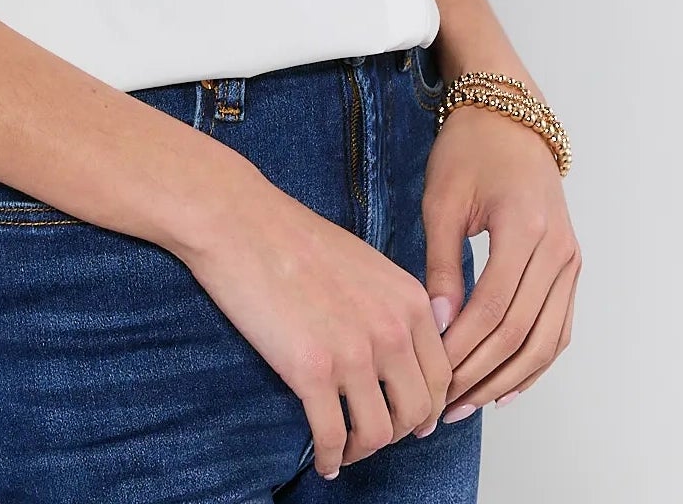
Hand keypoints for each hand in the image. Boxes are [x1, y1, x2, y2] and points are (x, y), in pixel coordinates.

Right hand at [181, 162, 453, 477]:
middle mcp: (391, 329)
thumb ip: (396, 304)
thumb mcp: (367, 262)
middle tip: (375, 434)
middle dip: (397, 432)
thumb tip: (409, 346)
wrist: (241, 223)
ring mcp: (353, 353)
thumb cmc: (293, 236)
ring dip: (363, 450)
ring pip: (379, 433)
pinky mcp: (311, 371)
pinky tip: (323, 459)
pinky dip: (330, 457)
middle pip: (416, 411)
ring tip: (347, 449)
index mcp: (409, 300)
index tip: (410, 417)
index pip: (441, 376)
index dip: (427, 405)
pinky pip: (333, 437)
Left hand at [421, 97, 580, 415]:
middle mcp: (557, 249)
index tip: (430, 375)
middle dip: (480, 375)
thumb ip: (440, 264)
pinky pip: (558, 329)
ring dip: (507, 379)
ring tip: (468, 404)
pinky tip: (504, 386)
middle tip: (443, 405)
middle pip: (520, 333)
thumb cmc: (469, 150)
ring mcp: (570, 260)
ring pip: (545, 341)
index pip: (493, 308)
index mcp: (523, 226)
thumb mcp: (442, 200)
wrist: (510, 118)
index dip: (461, 349)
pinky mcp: (571, 267)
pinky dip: (534, 363)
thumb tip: (436, 325)